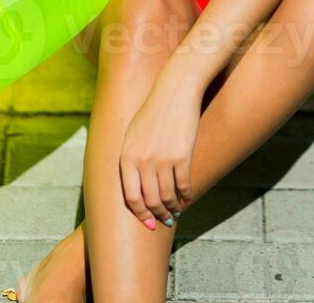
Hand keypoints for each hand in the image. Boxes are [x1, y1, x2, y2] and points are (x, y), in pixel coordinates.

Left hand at [119, 71, 202, 230]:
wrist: (176, 90)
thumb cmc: (154, 111)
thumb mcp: (133, 132)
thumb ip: (131, 159)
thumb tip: (137, 187)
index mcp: (126, 156)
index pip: (131, 197)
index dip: (140, 215)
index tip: (148, 224)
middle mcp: (142, 161)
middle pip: (150, 201)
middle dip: (158, 215)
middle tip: (165, 221)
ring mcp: (162, 160)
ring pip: (167, 196)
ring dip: (172, 208)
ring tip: (176, 211)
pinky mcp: (181, 157)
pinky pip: (183, 185)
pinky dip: (185, 196)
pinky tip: (186, 198)